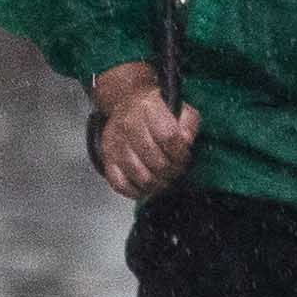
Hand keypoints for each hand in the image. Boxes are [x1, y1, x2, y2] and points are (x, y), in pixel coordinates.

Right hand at [86, 61, 201, 200]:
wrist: (126, 104)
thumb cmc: (155, 111)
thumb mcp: (179, 108)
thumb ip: (188, 123)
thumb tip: (186, 141)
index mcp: (148, 108)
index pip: (169, 137)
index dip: (181, 153)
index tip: (184, 156)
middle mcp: (129, 124)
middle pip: (156, 161)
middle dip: (172, 171)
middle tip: (176, 170)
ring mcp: (116, 143)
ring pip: (141, 177)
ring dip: (158, 184)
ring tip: (164, 179)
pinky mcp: (107, 158)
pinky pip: (121, 185)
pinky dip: (137, 191)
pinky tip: (147, 186)